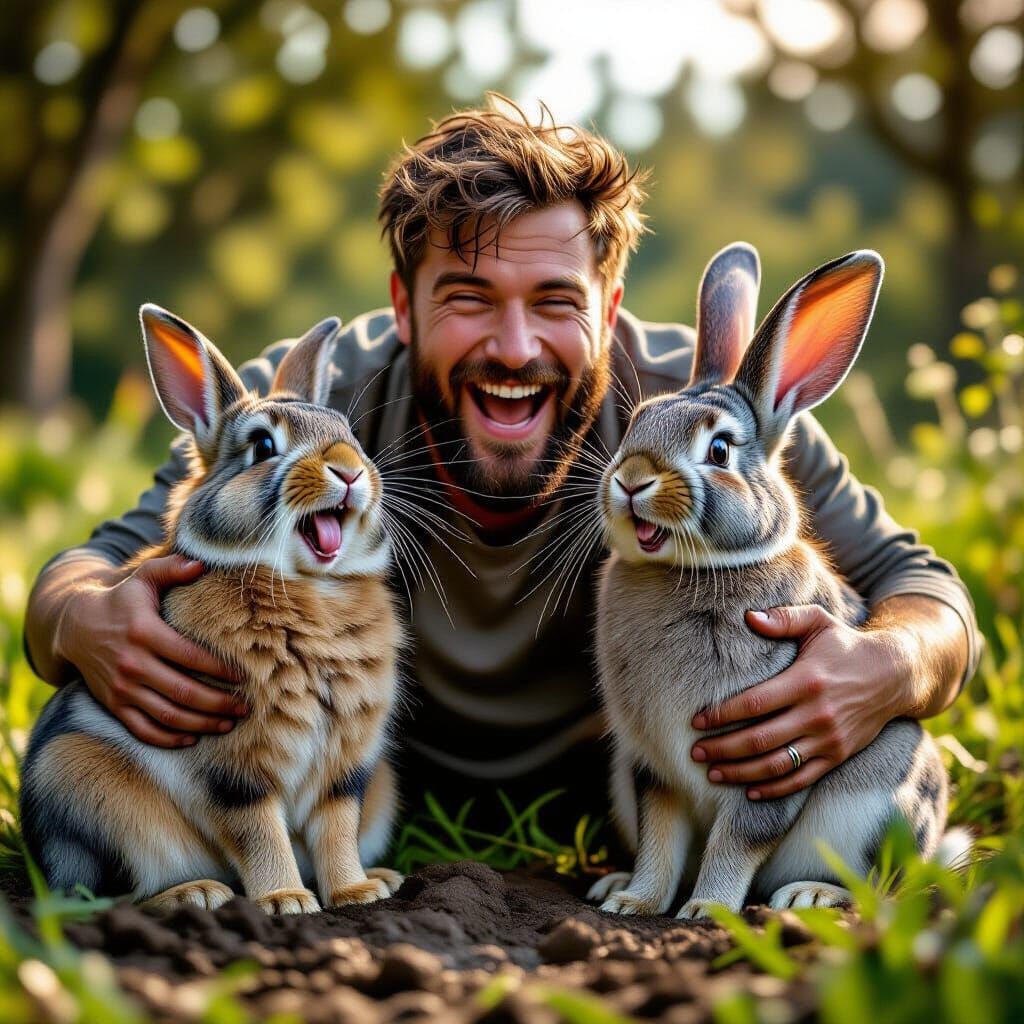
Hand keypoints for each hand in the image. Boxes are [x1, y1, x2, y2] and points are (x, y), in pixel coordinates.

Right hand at [54, 554, 246, 746]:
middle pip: (183, 692)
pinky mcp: (114, 705)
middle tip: (246, 707)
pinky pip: (143, 729)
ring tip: (229, 723)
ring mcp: (122, 688)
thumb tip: (203, 563)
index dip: (219, 669)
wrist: (75, 626)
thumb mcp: (144, 577)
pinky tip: (192, 737)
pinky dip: (168, 738)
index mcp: (145, 633)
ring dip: (201, 723)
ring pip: (167, 715)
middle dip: (218, 703)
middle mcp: (132, 664)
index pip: (189, 656)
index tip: (244, 676)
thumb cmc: (122, 600)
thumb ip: (173, 568)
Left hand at [689, 605, 911, 799]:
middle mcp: (817, 714)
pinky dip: (775, 789)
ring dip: (742, 773)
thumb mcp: (818, 621)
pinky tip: (750, 791)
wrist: (894, 675)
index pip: (754, 704)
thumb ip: (783, 618)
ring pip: (778, 765)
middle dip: (723, 749)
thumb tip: (748, 616)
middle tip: (695, 752)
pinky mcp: (838, 756)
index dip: (721, 715)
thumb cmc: (844, 645)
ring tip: (713, 774)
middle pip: (760, 740)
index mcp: (806, 681)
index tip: (696, 722)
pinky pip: (803, 780)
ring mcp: (828, 739)